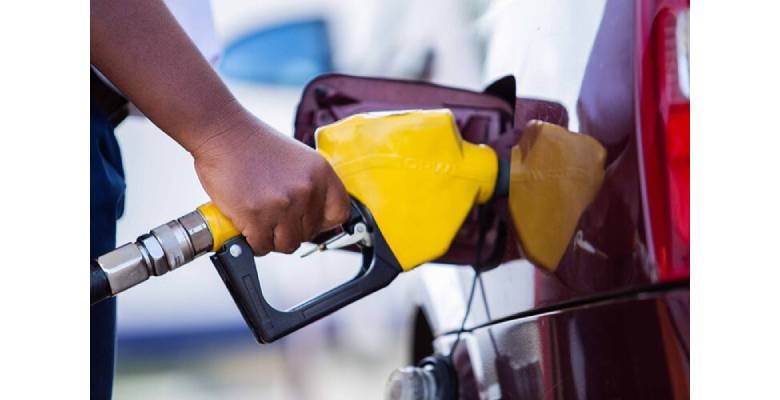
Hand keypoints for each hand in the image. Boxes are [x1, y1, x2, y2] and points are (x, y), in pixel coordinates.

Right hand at [191, 113, 350, 255]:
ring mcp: (283, 204)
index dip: (323, 222)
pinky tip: (247, 225)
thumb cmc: (254, 145)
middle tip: (273, 217)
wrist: (222, 133)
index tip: (311, 222)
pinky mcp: (257, 217)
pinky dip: (252, 241)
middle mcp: (307, 189)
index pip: (340, 213)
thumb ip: (311, 186)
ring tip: (260, 221)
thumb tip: (315, 217)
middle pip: (310, 233)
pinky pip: (262, 247)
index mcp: (321, 173)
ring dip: (272, 238)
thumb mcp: (298, 160)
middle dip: (290, 229)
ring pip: (287, 244)